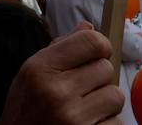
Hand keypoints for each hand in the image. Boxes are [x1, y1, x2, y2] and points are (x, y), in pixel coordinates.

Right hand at [0, 24, 122, 124]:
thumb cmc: (25, 108)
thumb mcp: (31, 73)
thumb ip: (59, 48)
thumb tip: (88, 27)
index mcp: (41, 68)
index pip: (91, 42)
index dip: (100, 45)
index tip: (97, 52)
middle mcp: (57, 91)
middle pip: (106, 68)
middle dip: (98, 77)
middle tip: (82, 87)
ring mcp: (74, 118)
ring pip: (115, 96)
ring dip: (105, 101)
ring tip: (85, 107)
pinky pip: (117, 122)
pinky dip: (106, 123)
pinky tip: (87, 123)